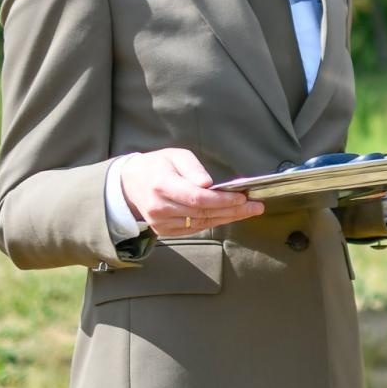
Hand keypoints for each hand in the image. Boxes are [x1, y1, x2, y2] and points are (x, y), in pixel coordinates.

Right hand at [120, 147, 262, 235]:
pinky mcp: (164, 231)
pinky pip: (194, 229)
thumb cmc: (158, 165)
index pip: (197, 198)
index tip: (243, 196)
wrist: (130, 184)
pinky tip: (230, 216)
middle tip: (256, 206)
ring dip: (228, 218)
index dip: (222, 200)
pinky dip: (214, 223)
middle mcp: (160, 208)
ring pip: (201, 223)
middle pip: (203, 213)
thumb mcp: (175, 156)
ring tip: (249, 211)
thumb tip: (208, 184)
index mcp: (162, 185)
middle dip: (233, 210)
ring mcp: (161, 223)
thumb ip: (192, 168)